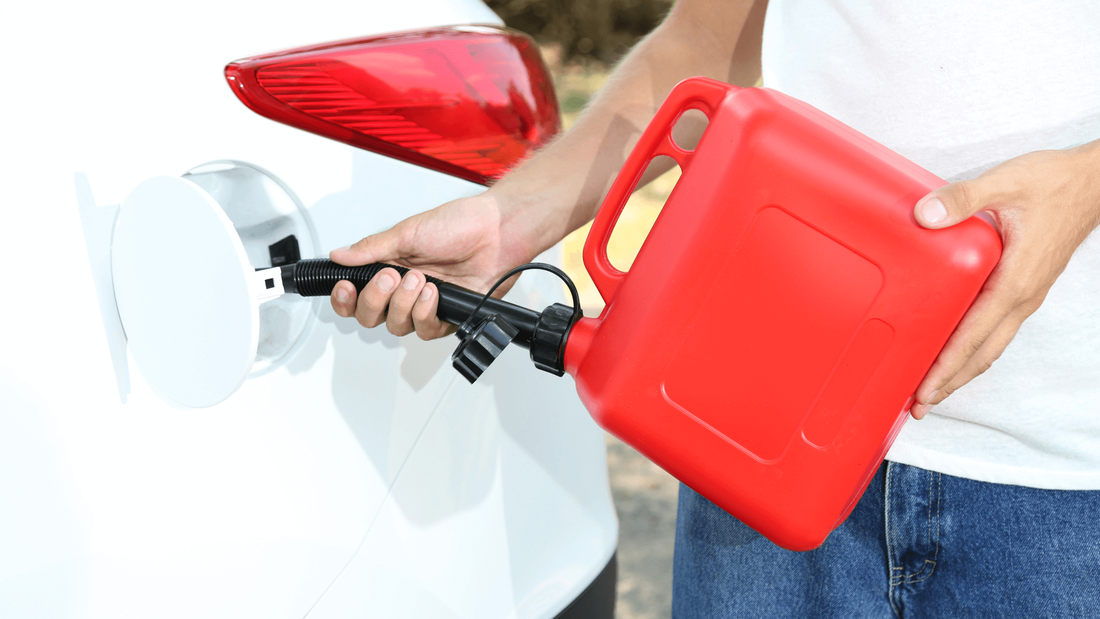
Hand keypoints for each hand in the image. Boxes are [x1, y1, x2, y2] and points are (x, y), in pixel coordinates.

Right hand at [328, 191, 537, 339]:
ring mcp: (425, 304)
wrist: (497, 232)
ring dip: (404, 304)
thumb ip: (371, 249)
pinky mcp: (447, 316)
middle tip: (390, 277)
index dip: (346, 299)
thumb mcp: (408, 232)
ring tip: (420, 280)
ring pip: (397, 326)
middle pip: (371, 317)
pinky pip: (426, 330)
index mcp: (390, 266)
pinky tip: (434, 294)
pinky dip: (426, 313)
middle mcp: (404, 289)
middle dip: (375, 300)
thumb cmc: (460, 225)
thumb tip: (339, 256)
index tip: (345, 288)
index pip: (356, 294)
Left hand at [909, 142, 1099, 418]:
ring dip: (961, 370)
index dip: (947, 366)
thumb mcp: (1005, 182)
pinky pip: (997, 329)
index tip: (925, 389)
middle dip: (950, 382)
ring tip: (933, 388)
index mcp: (1014, 282)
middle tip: (920, 405)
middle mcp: (1022, 298)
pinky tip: (955, 349)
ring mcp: (1026, 296)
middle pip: (982, 354)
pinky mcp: (1026, 288)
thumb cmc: (1053, 182)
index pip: (974, 335)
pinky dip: (974, 348)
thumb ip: (963, 198)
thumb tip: (925, 215)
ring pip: (991, 346)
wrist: (1094, 182)